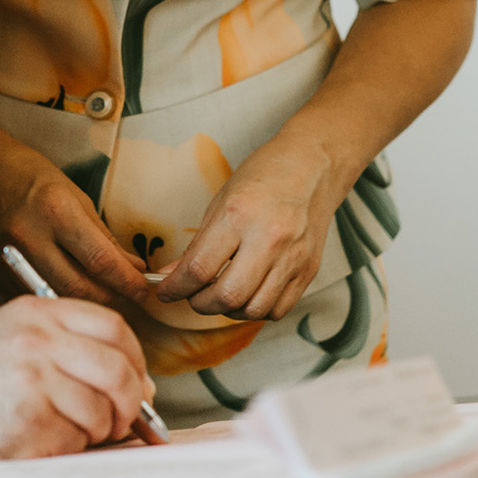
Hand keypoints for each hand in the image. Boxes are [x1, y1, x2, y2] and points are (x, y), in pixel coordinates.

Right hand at [0, 133, 149, 307]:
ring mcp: (7, 258)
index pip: (101, 260)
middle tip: (127, 297)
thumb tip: (130, 266)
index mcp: (55, 210)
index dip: (128, 281)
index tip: (145, 290)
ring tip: (102, 299)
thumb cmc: (26, 175)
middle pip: (80, 288)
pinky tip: (66, 295)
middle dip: (111, 298)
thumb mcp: (73, 194)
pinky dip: (54, 300)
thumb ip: (102, 235)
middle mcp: (29, 237)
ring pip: (57, 299)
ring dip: (85, 305)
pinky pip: (32, 297)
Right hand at [0, 296, 155, 459]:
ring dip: (95, 432)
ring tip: (66, 430)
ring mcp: (32, 378)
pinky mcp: (29, 419)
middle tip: (122, 421)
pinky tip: (41, 440)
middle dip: (130, 403)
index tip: (136, 382)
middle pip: (117, 369)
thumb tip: (142, 387)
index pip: (114, 326)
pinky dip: (68, 448)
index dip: (135, 359)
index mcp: (38, 313)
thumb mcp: (21, 340)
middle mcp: (36, 340)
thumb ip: (76, 349)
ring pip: (101, 411)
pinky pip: (76, 438)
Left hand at [155, 134, 339, 321]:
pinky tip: (248, 294)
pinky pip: (278, 309)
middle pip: (228, 296)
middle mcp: (269, 239)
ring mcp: (293, 258)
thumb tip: (172, 275)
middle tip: (193, 295)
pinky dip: (257, 310)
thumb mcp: (221, 201)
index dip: (175, 287)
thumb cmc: (265, 177)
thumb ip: (198, 244)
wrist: (312, 167)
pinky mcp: (308, 270)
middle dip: (200, 304)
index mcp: (239, 215)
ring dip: (229, 310)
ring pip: (254, 310)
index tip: (165, 291)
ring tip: (221, 294)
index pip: (199, 268)